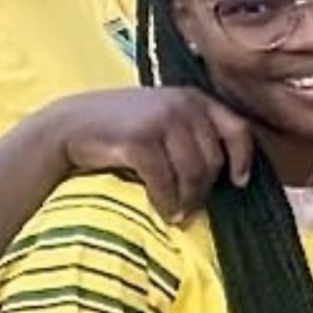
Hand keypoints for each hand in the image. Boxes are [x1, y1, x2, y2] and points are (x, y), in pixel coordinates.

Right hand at [41, 88, 253, 223]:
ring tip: (179, 214)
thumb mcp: (165, 120)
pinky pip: (165, 181)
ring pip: (192, 173)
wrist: (70, 125)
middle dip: (204, 189)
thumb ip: (194, 133)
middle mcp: (183, 104)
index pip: (237, 129)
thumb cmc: (124, 129)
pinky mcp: (138, 139)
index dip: (243, 158)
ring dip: (187, 200)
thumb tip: (232, 173)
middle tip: (192, 207)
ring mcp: (160, 120)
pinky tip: (163, 212)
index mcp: (195, 98)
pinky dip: (166, 202)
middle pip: (212, 159)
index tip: (239, 182)